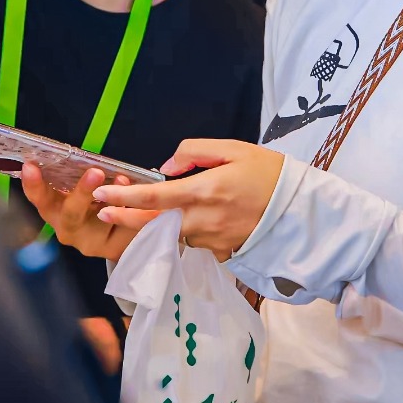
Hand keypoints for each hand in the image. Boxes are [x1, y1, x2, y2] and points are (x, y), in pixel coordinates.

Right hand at [20, 164, 143, 261]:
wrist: (119, 232)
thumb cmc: (95, 200)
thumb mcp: (82, 187)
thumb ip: (78, 173)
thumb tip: (75, 153)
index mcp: (55, 209)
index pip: (40, 198)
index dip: (34, 184)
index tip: (30, 166)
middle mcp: (68, 228)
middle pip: (71, 214)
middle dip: (83, 193)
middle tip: (95, 172)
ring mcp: (89, 242)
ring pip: (100, 222)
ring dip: (113, 201)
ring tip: (123, 181)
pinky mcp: (111, 248)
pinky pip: (122, 229)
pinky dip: (130, 213)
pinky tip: (138, 201)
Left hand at [91, 140, 284, 261]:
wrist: (302, 212)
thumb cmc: (270, 174)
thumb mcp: (235, 149)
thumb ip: (196, 151)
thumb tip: (166, 166)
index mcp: (206, 190)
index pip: (155, 196)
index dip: (125, 197)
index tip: (101, 195)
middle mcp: (204, 220)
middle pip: (154, 222)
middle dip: (126, 217)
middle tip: (104, 211)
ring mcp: (212, 241)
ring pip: (174, 233)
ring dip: (159, 223)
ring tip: (150, 208)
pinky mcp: (221, 253)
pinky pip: (194, 242)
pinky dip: (186, 231)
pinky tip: (191, 220)